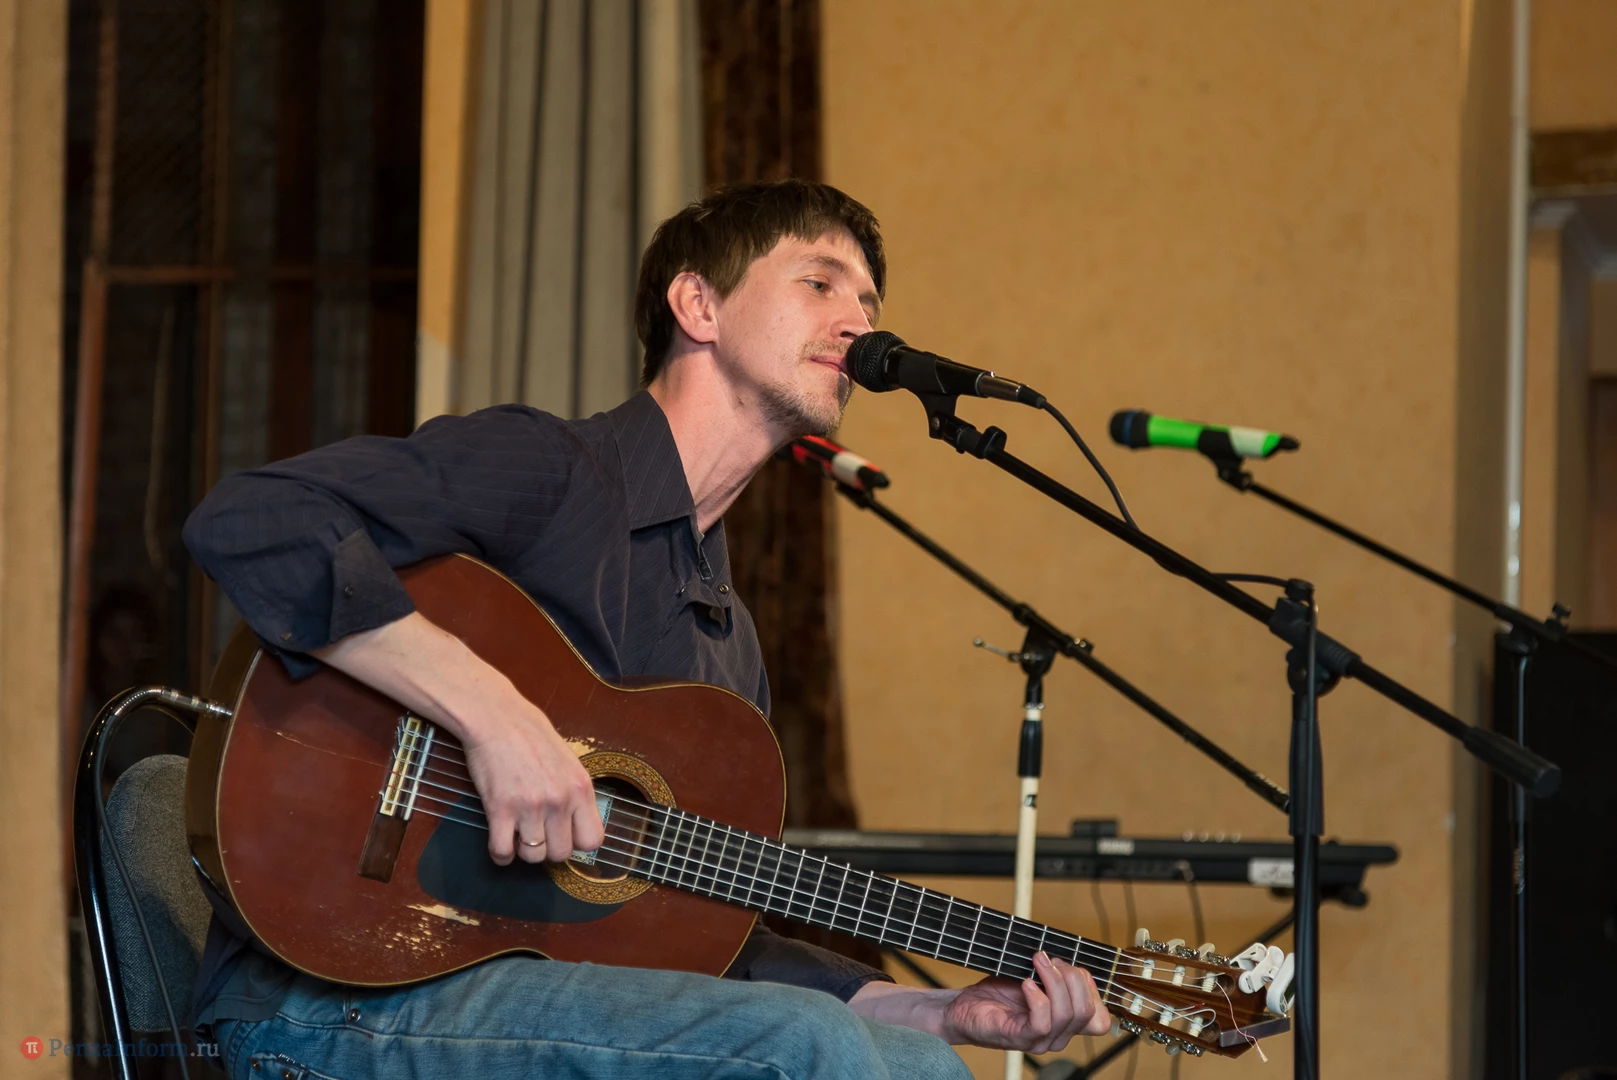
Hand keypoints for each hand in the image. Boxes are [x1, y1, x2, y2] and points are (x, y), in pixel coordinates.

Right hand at [463, 697, 604, 865]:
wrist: (497, 717)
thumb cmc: (531, 734)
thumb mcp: (568, 761)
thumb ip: (574, 792)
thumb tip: (576, 822)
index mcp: (581, 788)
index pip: (593, 840)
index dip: (577, 843)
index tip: (564, 836)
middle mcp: (560, 801)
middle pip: (561, 854)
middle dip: (549, 849)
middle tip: (538, 835)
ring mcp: (530, 806)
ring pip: (533, 857)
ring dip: (524, 851)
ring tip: (518, 836)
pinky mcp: (500, 808)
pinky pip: (502, 851)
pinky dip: (501, 854)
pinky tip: (501, 842)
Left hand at [941, 952, 1111, 1052]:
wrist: (963, 1008)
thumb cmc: (997, 993)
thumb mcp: (1034, 978)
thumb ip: (1056, 975)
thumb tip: (1069, 961)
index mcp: (1065, 1024)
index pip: (1099, 1019)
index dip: (1092, 990)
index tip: (1071, 967)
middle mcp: (1057, 1036)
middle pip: (1086, 1011)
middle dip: (1072, 977)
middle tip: (1049, 960)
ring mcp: (1039, 1040)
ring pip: (1065, 1014)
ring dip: (1053, 980)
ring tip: (1036, 962)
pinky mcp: (1019, 1037)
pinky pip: (1042, 1023)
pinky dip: (1037, 997)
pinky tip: (1026, 983)